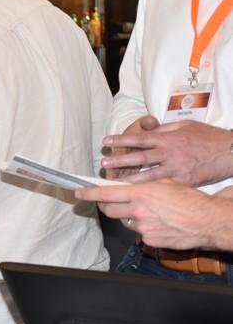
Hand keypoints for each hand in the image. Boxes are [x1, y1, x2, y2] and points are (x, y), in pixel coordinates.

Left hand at [75, 181, 232, 249]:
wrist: (207, 220)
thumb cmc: (190, 200)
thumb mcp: (164, 183)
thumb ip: (142, 185)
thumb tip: (127, 187)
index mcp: (140, 193)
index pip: (105, 193)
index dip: (88, 193)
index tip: (78, 192)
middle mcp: (138, 211)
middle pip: (109, 209)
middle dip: (106, 205)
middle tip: (111, 201)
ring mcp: (142, 227)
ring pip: (126, 221)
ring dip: (131, 216)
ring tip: (150, 212)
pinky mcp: (149, 240)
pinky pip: (139, 233)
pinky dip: (145, 228)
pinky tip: (160, 223)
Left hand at [101, 119, 232, 186]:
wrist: (230, 153)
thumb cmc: (208, 137)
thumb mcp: (185, 126)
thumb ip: (164, 129)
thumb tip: (147, 130)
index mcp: (169, 138)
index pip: (140, 138)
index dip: (121, 140)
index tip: (106, 142)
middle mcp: (170, 154)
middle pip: (140, 158)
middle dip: (120, 161)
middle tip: (104, 165)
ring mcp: (177, 170)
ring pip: (148, 177)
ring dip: (129, 180)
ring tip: (114, 184)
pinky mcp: (184, 183)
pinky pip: (163, 188)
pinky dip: (150, 192)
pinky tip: (136, 197)